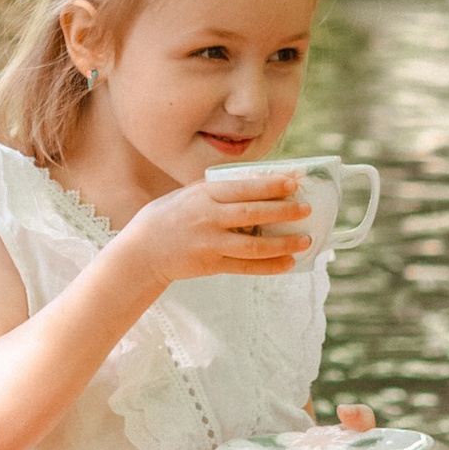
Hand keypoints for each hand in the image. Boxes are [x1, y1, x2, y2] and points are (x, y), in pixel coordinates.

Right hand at [114, 170, 311, 295]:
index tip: (294, 182)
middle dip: (284, 211)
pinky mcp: (211, 265)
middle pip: (253, 214)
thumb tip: (253, 182)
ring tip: (306, 240)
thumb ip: (215, 189)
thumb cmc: (165, 217)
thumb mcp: (186, 194)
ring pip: (254, 245)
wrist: (141, 252)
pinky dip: (270, 266)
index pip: (243, 187)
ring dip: (283, 243)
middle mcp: (207, 219)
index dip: (271, 185)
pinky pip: (247, 267)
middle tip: (307, 209)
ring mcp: (210, 244)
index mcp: (202, 196)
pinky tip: (288, 263)